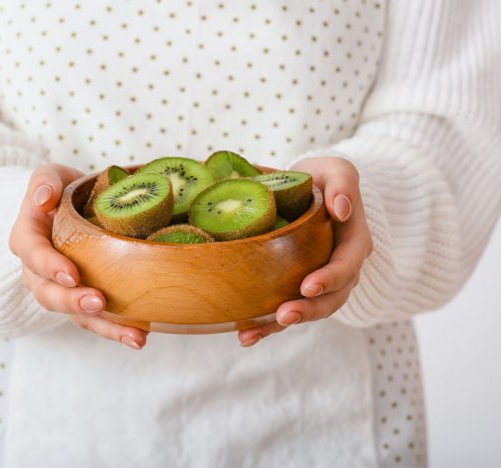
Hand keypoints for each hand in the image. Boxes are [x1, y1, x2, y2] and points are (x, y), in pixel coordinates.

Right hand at [9, 163, 147, 349]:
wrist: (72, 210)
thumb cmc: (62, 192)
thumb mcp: (50, 175)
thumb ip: (44, 182)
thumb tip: (43, 199)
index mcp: (28, 239)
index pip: (32, 254)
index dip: (49, 266)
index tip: (72, 274)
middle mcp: (39, 272)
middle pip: (48, 294)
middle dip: (73, 302)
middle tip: (98, 303)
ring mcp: (62, 290)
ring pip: (75, 315)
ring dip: (104, 327)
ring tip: (133, 337)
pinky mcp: (83, 301)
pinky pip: (96, 321)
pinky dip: (117, 330)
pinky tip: (140, 337)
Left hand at [238, 157, 372, 346]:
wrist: (309, 192)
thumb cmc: (323, 180)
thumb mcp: (337, 169)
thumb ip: (343, 182)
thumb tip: (342, 209)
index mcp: (353, 242)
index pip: (348, 265)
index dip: (331, 279)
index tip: (308, 287)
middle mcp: (339, 269)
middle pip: (330, 298)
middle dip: (308, 311)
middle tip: (283, 315)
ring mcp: (318, 282)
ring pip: (306, 311)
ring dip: (280, 326)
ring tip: (250, 335)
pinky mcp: (295, 289)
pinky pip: (283, 311)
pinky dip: (264, 326)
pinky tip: (242, 336)